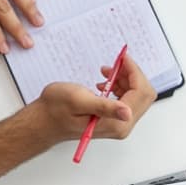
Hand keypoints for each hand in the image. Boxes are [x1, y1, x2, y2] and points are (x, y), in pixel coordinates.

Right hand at [32, 54, 154, 143]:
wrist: (43, 121)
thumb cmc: (56, 110)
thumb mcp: (78, 101)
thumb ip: (104, 107)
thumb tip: (127, 113)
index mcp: (116, 123)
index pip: (141, 93)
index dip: (134, 72)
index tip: (123, 58)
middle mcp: (121, 125)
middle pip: (142, 94)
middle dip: (132, 75)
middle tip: (116, 63)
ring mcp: (118, 123)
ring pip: (136, 95)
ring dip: (125, 79)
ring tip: (106, 72)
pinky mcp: (113, 119)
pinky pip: (126, 98)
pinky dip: (119, 85)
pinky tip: (104, 82)